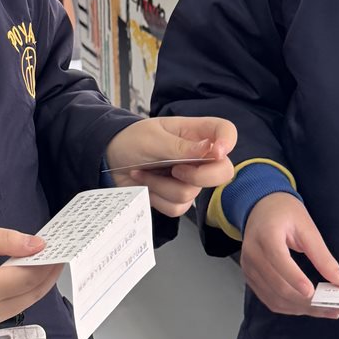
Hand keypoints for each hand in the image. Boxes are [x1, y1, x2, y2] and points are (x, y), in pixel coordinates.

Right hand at [0, 226, 60, 329]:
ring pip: (21, 305)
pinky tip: (23, 275)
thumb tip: (37, 244)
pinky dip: (20, 293)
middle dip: (48, 275)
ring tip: (46, 262)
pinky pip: (7, 310)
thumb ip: (3, 240)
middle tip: (61, 253)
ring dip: (36, 285)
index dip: (47, 263)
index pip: (26, 278)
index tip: (61, 246)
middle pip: (29, 296)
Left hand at [104, 116, 236, 216]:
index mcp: (196, 133)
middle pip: (223, 172)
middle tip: (174, 169)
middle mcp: (198, 156)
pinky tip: (146, 184)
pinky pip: (178, 207)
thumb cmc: (131, 140)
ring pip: (192, 194)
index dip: (228, 141)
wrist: (110, 160)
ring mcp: (189, 178)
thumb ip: (181, 146)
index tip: (217, 151)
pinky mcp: (177, 196)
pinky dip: (157, 198)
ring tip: (145, 172)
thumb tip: (211, 149)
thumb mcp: (153, 139)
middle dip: (197, 176)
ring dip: (162, 186)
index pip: (226, 132)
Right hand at [240, 192, 338, 316]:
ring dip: (301, 309)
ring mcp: (249, 268)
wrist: (261, 207)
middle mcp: (252, 254)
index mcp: (266, 235)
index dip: (295, 278)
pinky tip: (308, 307)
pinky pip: (270, 299)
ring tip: (325, 310)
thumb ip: (323, 257)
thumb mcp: (307, 227)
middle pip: (277, 285)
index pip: (278, 260)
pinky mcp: (251, 278)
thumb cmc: (284, 213)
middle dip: (306, 301)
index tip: (313, 292)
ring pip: (274, 298)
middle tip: (333, 308)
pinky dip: (290, 307)